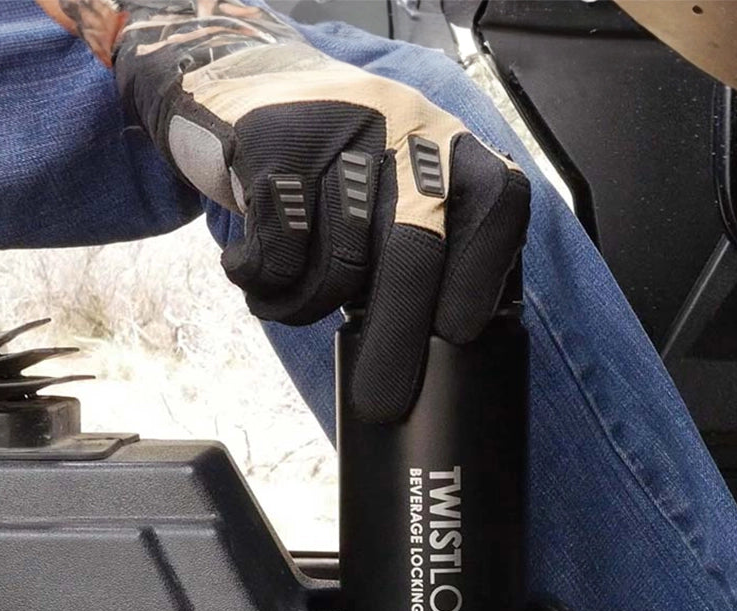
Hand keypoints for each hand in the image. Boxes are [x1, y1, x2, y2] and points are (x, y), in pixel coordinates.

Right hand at [34, 1, 529, 420]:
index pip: (496, 206)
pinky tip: (256, 269)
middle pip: (413, 252)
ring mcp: (342, 134)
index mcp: (451, 149)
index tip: (458, 333)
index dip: (480, 275)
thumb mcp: (397, 184)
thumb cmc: (333, 167)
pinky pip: (280, 256)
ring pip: (337, 265)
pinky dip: (265, 286)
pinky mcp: (278, 145)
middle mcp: (407, 133)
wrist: (240, 83)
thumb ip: (429, 241)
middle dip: (397, 339)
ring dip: (307, 306)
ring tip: (292, 296)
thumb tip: (439, 345)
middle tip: (384, 401)